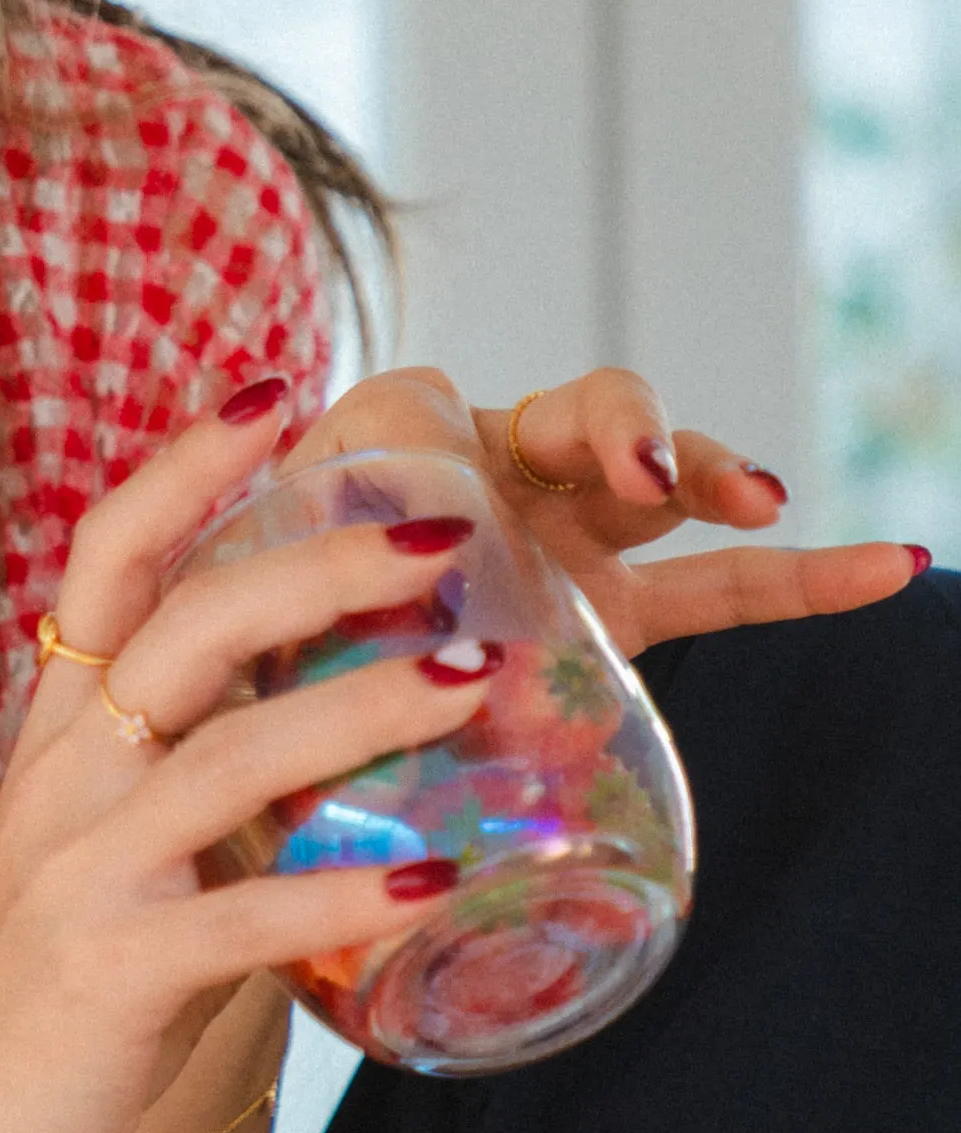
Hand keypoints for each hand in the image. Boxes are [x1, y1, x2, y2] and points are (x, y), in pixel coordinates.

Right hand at [0, 377, 500, 1132]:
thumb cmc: (45, 998)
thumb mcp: (109, 856)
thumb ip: (203, 793)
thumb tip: (343, 737)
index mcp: (59, 734)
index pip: (110, 561)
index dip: (185, 469)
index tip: (277, 392)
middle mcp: (61, 779)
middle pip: (184, 626)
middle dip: (318, 563)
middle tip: (443, 533)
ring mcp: (80, 871)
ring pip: (226, 754)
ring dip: (362, 709)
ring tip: (479, 680)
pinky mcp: (112, 971)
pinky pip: (243, 919)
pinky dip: (347, 894)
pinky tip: (442, 881)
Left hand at [284, 363, 921, 652]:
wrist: (265, 724)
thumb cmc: (240, 641)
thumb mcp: (245, 584)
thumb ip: (280, 556)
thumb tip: (367, 549)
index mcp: (391, 448)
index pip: (425, 409)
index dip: (440, 436)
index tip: (458, 509)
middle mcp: (492, 469)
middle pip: (581, 415)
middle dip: (625, 429)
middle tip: (648, 478)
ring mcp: (567, 535)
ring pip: (664, 482)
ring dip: (714, 472)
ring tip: (752, 502)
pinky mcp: (612, 613)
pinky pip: (721, 584)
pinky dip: (803, 578)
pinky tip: (892, 564)